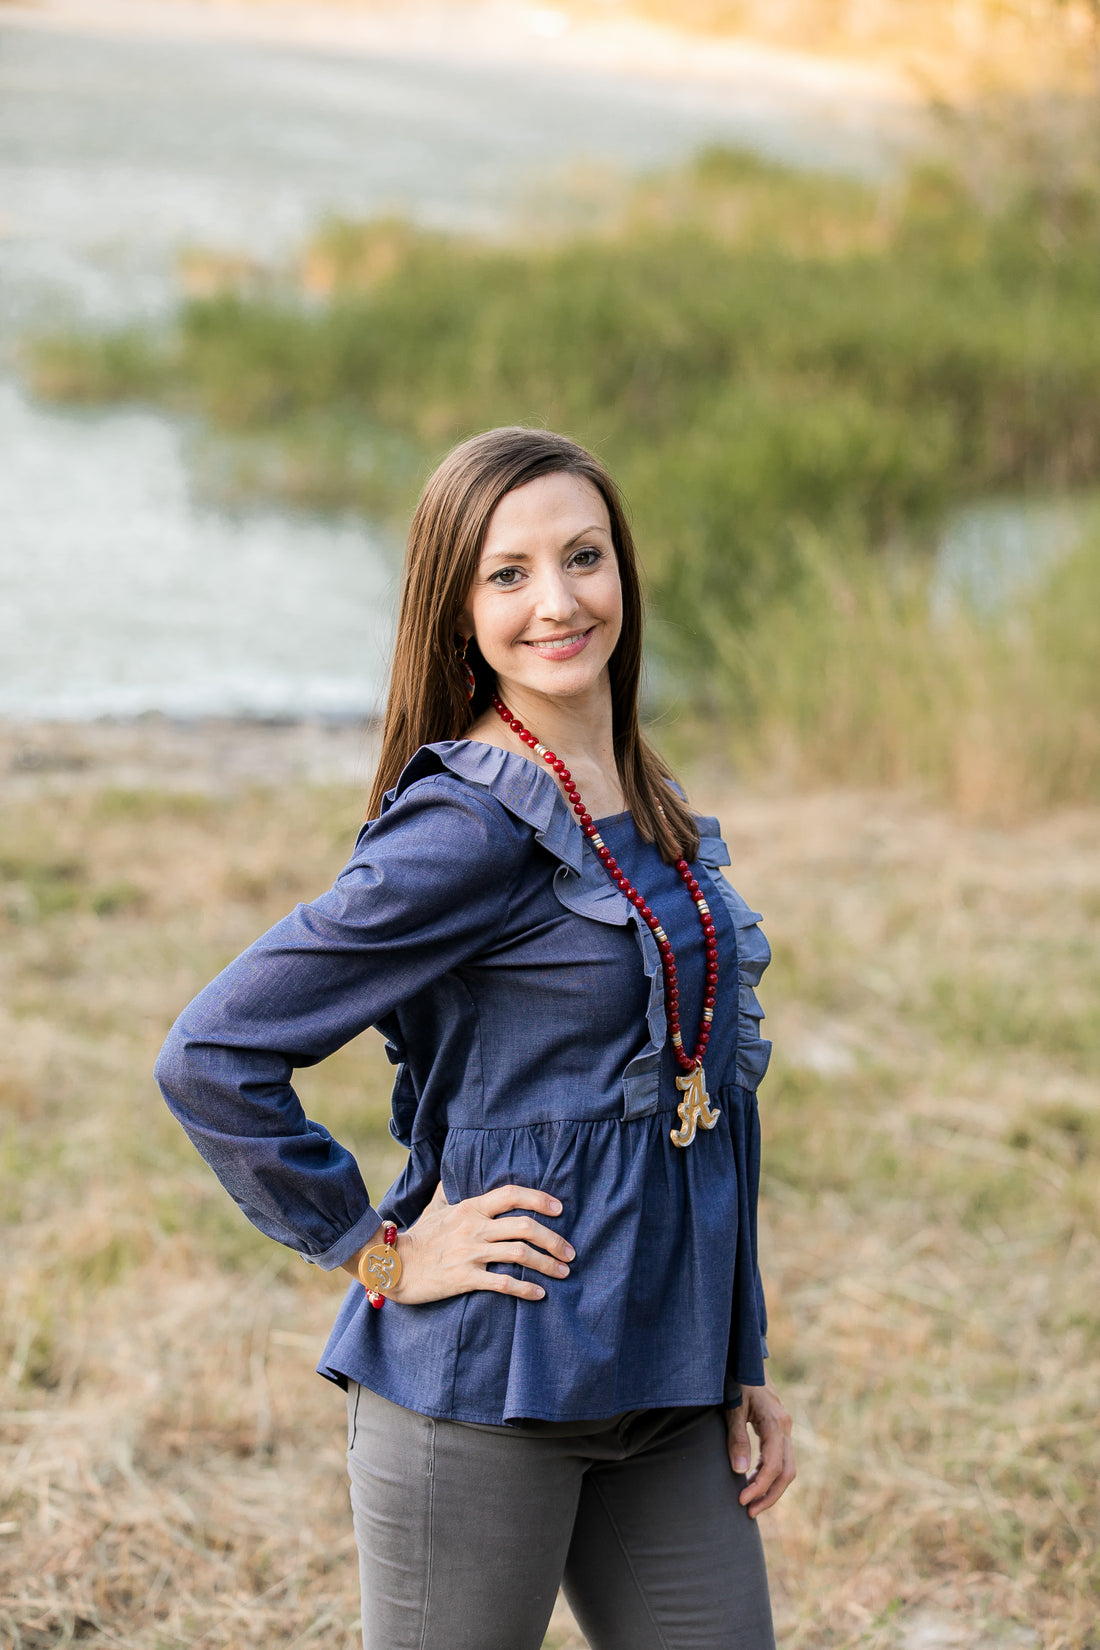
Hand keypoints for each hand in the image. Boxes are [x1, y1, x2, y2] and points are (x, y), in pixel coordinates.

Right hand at [343, 1182, 573, 1304]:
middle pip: (524, 1226)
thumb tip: (447, 1173)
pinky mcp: (465, 1278)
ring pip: (520, 1254)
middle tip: (569, 1252)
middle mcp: (474, 1227)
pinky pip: (503, 1283)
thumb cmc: (418, 1237)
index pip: (512, 1194)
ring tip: (563, 1272)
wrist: (392, 1264)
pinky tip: (539, 1294)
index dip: (539, 1198)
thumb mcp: (434, 1208)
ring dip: (547, 1264)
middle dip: (553, 1239)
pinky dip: (526, 1289)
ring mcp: (470, 1252)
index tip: (559, 1209)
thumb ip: (446, 1191)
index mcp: (471, 1207)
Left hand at [726, 1371, 794, 1517]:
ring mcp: (784, 1428)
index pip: (774, 1466)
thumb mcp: (733, 1407)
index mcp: (776, 1423)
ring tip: (750, 1503)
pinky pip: (780, 1458)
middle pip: (787, 1472)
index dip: (759, 1487)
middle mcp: (785, 1428)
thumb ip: (737, 1438)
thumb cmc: (737, 1379)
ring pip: (786, 1467)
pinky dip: (768, 1473)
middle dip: (770, 1496)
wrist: (745, 1357)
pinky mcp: (778, 1429)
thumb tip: (740, 1473)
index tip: (741, 1500)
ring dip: (770, 1488)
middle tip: (748, 1512)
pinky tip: (751, 1480)